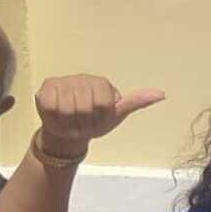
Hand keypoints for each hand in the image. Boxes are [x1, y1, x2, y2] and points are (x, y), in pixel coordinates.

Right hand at [34, 75, 165, 158]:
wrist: (68, 133)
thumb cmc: (93, 122)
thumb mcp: (117, 114)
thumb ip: (137, 102)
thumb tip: (163, 93)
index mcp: (102, 84)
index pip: (104, 105)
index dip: (99, 119)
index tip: (97, 121)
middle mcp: (83, 78)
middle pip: (85, 107)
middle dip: (83, 123)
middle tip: (82, 124)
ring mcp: (64, 81)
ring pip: (68, 108)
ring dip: (69, 123)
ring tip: (71, 122)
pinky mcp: (47, 87)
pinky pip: (51, 106)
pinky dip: (54, 118)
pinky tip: (57, 117)